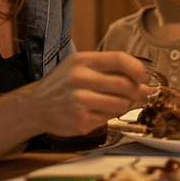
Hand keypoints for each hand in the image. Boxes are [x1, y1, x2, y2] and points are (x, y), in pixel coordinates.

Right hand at [26, 51, 153, 136]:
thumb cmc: (63, 84)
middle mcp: (79, 79)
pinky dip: (111, 116)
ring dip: (127, 105)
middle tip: (140, 94)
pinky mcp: (80, 121)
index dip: (138, 69)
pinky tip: (101, 111)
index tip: (144, 77)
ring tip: (120, 102)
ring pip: (121, 104)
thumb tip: (146, 83)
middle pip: (125, 84)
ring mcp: (78, 101)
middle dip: (138, 91)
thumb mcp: (82, 66)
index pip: (120, 59)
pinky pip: (109, 118)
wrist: (33, 107)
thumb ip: (111, 70)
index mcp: (83, 61)